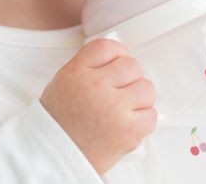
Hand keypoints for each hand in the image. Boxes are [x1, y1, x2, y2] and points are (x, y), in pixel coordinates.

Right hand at [40, 38, 156, 173]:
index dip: (117, 55)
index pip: (108, 47)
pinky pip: (151, 115)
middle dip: (129, 79)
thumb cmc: (59, 122)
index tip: (116, 66)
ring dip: (138, 99)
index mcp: (77, 73)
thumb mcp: (64, 82)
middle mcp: (95, 87)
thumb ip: (90, 66)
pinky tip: (126, 124)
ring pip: (146, 89)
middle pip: (132, 65)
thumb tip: (119, 56)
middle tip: (118, 93)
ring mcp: (114, 109)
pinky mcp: (129, 131)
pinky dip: (142, 121)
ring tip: (122, 110)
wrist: (54, 158)